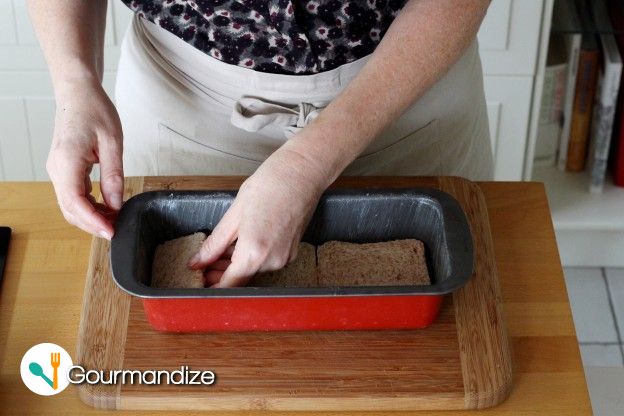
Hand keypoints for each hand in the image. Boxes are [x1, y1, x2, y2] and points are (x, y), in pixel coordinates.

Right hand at [47, 79, 122, 238]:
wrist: (77, 93)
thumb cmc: (94, 110)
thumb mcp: (113, 143)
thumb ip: (114, 176)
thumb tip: (116, 204)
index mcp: (66, 161)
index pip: (74, 202)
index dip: (93, 221)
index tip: (111, 232)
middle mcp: (56, 169)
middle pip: (70, 209)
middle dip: (93, 224)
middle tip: (118, 229)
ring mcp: (58, 170)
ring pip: (71, 205)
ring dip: (91, 216)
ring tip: (115, 219)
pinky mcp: (64, 170)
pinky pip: (74, 195)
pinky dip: (89, 206)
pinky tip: (107, 207)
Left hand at [189, 145, 329, 286]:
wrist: (302, 173)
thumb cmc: (270, 185)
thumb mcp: (234, 214)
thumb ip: (215, 243)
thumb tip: (199, 261)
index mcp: (254, 252)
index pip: (229, 284)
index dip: (212, 287)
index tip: (200, 281)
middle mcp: (272, 261)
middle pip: (242, 278)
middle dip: (222, 275)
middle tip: (205, 263)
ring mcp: (285, 257)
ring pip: (254, 270)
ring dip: (236, 265)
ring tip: (222, 249)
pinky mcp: (292, 251)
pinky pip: (267, 261)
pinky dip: (252, 257)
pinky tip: (242, 243)